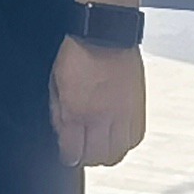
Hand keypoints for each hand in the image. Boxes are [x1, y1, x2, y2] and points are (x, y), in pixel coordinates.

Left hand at [53, 39, 147, 166]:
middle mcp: (102, 117)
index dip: (68, 157)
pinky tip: (116, 134)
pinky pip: (135, 139)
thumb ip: (58, 112)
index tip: (67, 154)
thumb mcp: (55, 83)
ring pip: (119, 153)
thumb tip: (62, 133)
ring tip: (99, 143)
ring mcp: (123, 114)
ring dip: (107, 152)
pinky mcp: (138, 109)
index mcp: (77, 111)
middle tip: (82, 150)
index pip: (74, 152)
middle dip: (87, 158)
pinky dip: (125, 142)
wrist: (105, 34)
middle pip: (98, 158)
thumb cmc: (78, 52)